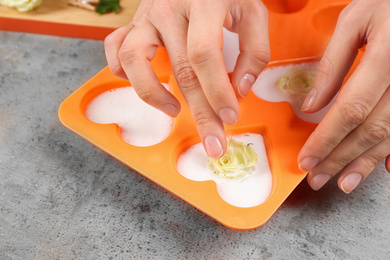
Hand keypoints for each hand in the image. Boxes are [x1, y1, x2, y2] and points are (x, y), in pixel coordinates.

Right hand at [104, 0, 269, 157]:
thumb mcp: (252, 10)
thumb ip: (254, 50)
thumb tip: (240, 90)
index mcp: (203, 3)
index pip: (205, 55)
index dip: (217, 91)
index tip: (230, 117)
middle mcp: (168, 9)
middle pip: (180, 70)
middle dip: (200, 113)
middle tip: (212, 143)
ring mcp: (146, 15)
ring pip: (132, 59)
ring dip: (152, 94)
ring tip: (174, 111)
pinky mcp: (134, 22)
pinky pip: (115, 48)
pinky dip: (121, 71)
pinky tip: (144, 85)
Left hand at [298, 0, 389, 192]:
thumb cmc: (388, 3)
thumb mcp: (355, 21)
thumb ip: (333, 64)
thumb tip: (312, 105)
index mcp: (386, 58)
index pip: (349, 111)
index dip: (326, 139)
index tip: (306, 159)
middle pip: (370, 130)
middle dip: (340, 158)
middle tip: (317, 177)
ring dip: (364, 162)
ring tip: (343, 182)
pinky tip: (380, 167)